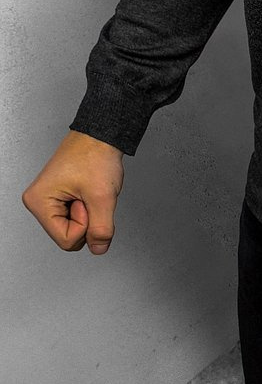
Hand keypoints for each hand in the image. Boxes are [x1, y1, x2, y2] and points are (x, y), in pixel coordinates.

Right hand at [22, 130, 124, 253]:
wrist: (100, 135)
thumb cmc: (95, 155)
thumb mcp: (102, 196)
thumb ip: (101, 228)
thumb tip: (99, 248)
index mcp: (38, 202)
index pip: (66, 240)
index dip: (85, 225)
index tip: (87, 200)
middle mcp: (38, 203)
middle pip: (68, 236)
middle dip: (87, 220)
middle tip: (89, 194)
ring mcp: (48, 200)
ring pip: (73, 227)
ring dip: (89, 213)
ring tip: (88, 191)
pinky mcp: (59, 198)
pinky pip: (76, 217)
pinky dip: (88, 208)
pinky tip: (88, 192)